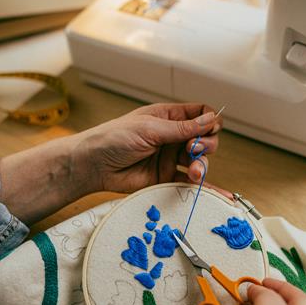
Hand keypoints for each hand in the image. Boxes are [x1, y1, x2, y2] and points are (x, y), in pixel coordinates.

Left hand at [72, 103, 221, 192]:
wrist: (94, 166)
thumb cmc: (114, 138)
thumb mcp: (150, 128)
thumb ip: (182, 128)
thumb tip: (211, 119)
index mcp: (168, 117)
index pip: (199, 114)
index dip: (209, 120)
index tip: (210, 128)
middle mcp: (172, 137)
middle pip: (204, 138)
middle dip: (206, 144)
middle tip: (194, 149)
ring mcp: (169, 158)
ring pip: (198, 160)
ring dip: (201, 165)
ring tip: (194, 171)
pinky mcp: (165, 177)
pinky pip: (187, 181)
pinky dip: (200, 185)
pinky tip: (211, 190)